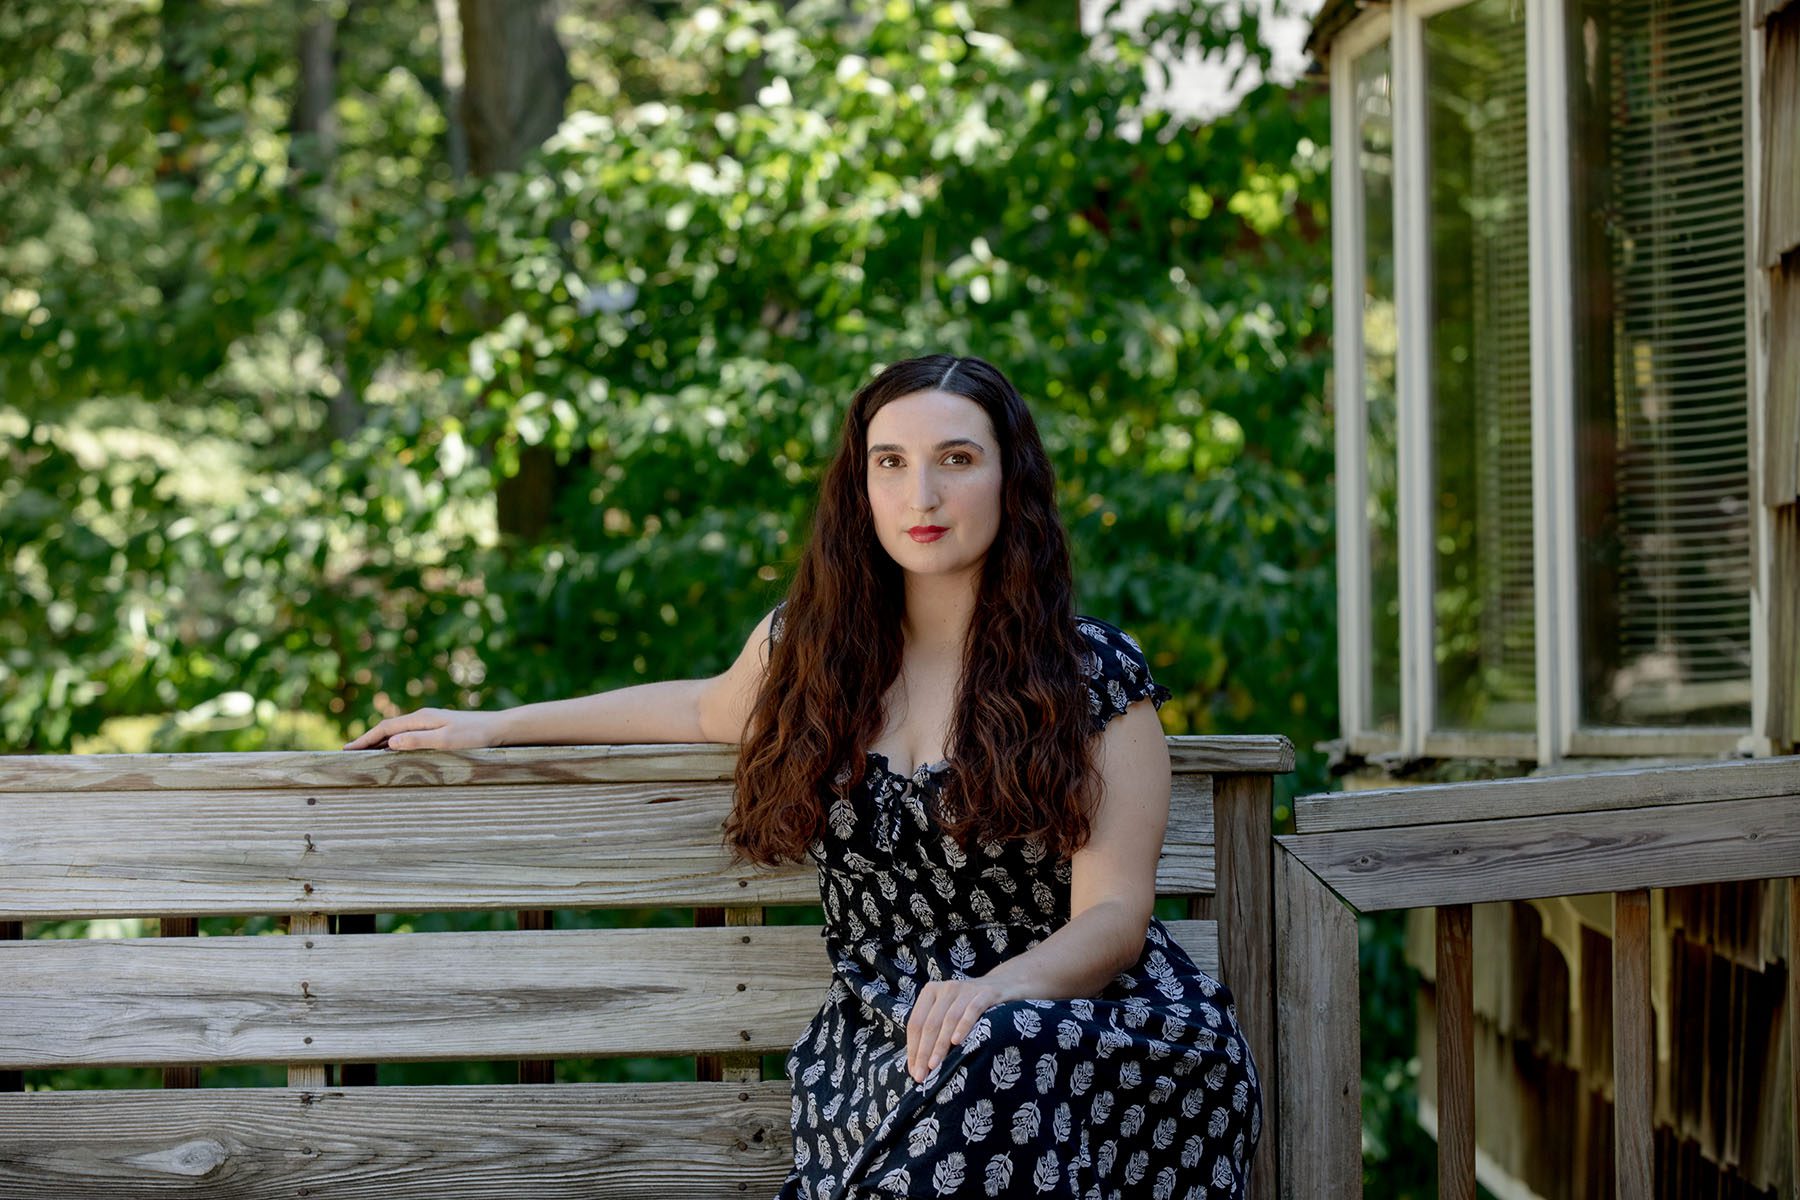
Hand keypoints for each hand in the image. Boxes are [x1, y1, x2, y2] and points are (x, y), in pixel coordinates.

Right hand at [342, 707, 501, 750]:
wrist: (500, 728)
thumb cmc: (476, 735)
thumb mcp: (446, 741)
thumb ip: (418, 741)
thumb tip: (389, 743)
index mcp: (422, 719)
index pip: (385, 729)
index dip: (365, 739)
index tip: (347, 749)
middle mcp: (423, 718)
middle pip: (388, 729)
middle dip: (368, 740)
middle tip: (349, 753)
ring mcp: (431, 722)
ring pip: (398, 732)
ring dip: (380, 741)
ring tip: (365, 753)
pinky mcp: (440, 728)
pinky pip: (409, 735)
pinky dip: (396, 743)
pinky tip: (395, 751)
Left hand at [904, 976, 1020, 1083]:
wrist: (1005, 984)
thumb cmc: (969, 1006)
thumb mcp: (948, 1012)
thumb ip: (934, 1031)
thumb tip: (918, 1065)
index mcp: (931, 992)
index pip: (916, 1023)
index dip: (913, 1048)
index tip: (913, 1071)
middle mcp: (946, 988)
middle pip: (930, 1023)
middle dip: (923, 1051)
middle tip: (921, 1075)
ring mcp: (966, 989)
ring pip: (949, 1019)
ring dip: (940, 1045)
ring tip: (934, 1065)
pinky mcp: (986, 993)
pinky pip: (973, 1010)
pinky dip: (963, 1026)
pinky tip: (957, 1042)